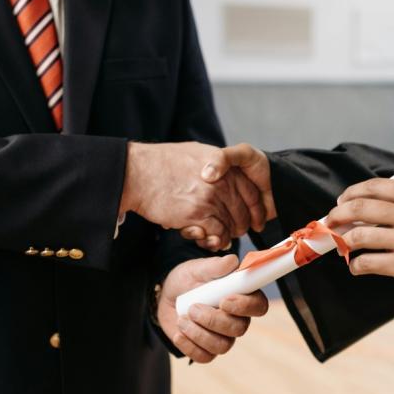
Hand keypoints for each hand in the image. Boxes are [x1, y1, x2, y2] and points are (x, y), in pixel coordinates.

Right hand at [120, 141, 266, 250]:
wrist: (138, 173)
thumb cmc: (162, 163)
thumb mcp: (197, 152)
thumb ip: (215, 163)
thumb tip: (223, 173)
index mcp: (224, 165)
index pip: (251, 191)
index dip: (255, 209)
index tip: (255, 220)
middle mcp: (222, 181)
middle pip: (243, 211)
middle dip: (241, 225)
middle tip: (234, 233)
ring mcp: (210, 198)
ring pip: (232, 225)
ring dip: (227, 235)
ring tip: (218, 238)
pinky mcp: (197, 214)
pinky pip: (218, 234)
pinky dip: (215, 241)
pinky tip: (209, 240)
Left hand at [157, 255, 268, 362]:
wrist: (167, 295)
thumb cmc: (188, 279)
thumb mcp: (198, 268)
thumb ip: (216, 266)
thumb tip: (233, 262)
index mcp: (242, 296)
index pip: (259, 306)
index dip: (245, 306)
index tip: (224, 300)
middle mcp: (237, 319)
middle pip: (239, 329)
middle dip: (213, 320)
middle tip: (193, 308)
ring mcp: (223, 337)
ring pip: (222, 346)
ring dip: (199, 333)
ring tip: (183, 318)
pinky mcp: (206, 349)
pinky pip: (204, 357)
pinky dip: (189, 346)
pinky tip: (178, 333)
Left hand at [325, 179, 393, 298]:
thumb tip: (375, 206)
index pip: (373, 186)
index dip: (350, 193)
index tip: (341, 201)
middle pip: (359, 208)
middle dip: (337, 215)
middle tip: (331, 222)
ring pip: (359, 236)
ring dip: (344, 241)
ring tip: (342, 246)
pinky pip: (368, 262)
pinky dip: (356, 265)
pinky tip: (356, 266)